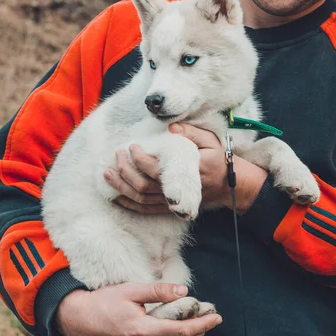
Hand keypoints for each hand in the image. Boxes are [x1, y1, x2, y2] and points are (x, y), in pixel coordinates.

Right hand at [56, 283, 221, 335]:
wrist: (72, 319)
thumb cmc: (100, 301)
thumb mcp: (129, 290)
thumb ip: (158, 291)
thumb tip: (184, 292)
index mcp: (140, 330)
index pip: (181, 332)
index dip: (202, 325)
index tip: (216, 317)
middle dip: (199, 334)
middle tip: (211, 321)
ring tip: (197, 328)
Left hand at [104, 123, 267, 213]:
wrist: (228, 186)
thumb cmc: (218, 160)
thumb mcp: (211, 142)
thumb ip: (191, 133)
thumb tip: (171, 127)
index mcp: (184, 173)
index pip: (155, 170)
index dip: (139, 159)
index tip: (132, 146)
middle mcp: (175, 191)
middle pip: (142, 186)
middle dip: (125, 171)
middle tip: (116, 155)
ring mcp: (170, 202)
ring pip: (139, 198)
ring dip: (121, 187)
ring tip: (107, 174)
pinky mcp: (168, 208)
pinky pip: (144, 209)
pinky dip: (128, 203)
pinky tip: (116, 195)